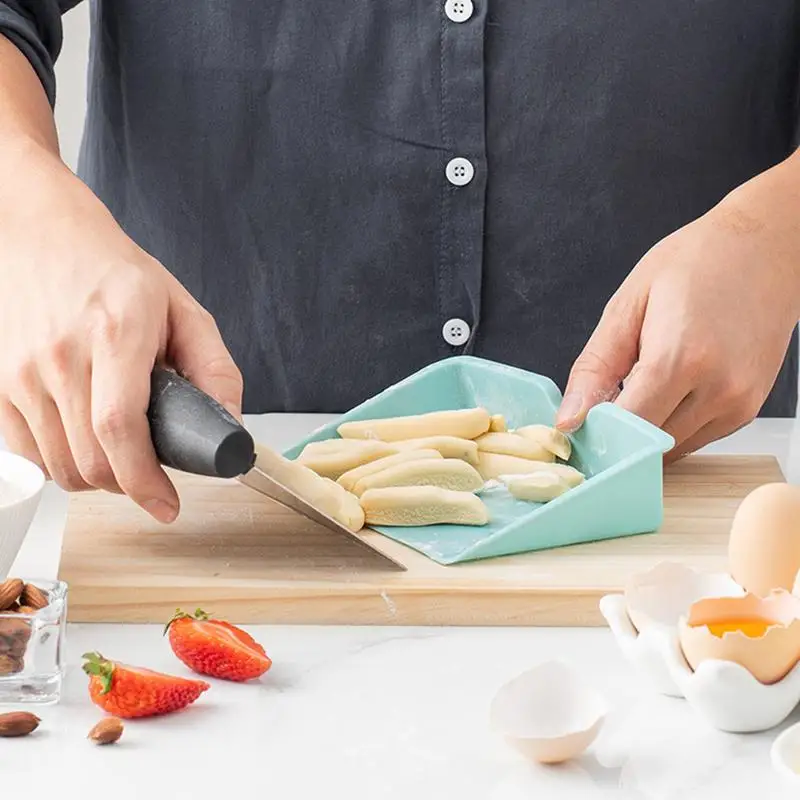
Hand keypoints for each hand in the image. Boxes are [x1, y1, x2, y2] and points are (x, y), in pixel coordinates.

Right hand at [0, 144, 242, 519]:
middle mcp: (61, 355)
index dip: (144, 480)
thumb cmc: (114, 272)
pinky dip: (61, 464)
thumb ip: (214, 368)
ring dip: (96, 478)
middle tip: (150, 475)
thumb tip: (230, 423)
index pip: (121, 427)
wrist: (40, 235)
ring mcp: (21, 372)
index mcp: (117, 332)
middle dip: (128, 484)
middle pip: (90, 459)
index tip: (166, 504)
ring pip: (60, 466)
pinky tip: (83, 440)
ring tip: (119, 454)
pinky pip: (28, 453)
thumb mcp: (182, 309)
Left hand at [555, 154, 799, 461]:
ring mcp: (738, 404)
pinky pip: (694, 437)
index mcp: (680, 359)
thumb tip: (570, 417)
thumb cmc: (699, 262)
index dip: (595, 430)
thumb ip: (595, 368)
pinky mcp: (747, 410)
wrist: (766, 248)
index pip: (626, 429)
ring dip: (645, 429)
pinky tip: (667, 387)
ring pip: (671, 449)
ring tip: (640, 382)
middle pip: (648, 445)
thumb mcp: (628, 305)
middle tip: (603, 399)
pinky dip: (670, 424)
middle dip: (617, 432)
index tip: (578, 420)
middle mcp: (717, 390)